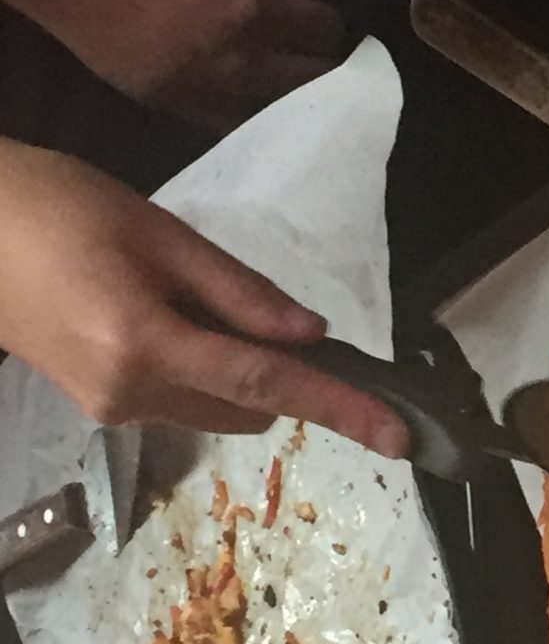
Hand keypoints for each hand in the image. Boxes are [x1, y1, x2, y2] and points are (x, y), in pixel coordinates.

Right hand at [0, 142, 407, 456]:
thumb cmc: (57, 209)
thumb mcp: (159, 233)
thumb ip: (241, 291)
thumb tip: (313, 335)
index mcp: (144, 345)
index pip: (267, 386)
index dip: (340, 408)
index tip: (397, 434)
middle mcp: (129, 394)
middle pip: (250, 409)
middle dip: (280, 374)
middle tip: (254, 306)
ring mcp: (110, 408)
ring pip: (219, 409)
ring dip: (238, 373)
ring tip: (183, 295)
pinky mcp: (99, 405)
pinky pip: (182, 400)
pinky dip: (203, 370)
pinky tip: (160, 312)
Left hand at [42, 0, 344, 131]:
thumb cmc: (109, 35)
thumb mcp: (161, 93)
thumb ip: (218, 110)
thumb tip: (260, 121)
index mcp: (243, 62)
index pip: (315, 75)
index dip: (319, 76)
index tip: (310, 74)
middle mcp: (260, 12)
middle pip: (326, 23)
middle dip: (317, 32)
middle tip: (299, 32)